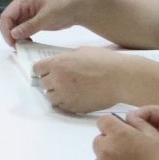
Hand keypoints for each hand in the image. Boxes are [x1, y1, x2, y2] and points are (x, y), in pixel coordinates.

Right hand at [0, 0, 95, 44]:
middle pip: (9, 22)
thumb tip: (13, 35)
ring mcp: (28, 14)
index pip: (6, 15)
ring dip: (17, 37)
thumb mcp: (46, 16)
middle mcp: (22, 6)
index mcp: (22, 0)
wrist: (80, 6)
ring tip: (22, 48)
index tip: (12, 43)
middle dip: (10, 35)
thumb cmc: (63, 5)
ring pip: (16, 27)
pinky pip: (24, 30)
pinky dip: (24, 37)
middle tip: (17, 48)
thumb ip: (29, 26)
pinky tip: (28, 44)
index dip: (6, 30)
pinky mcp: (35, 21)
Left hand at [29, 47, 158, 114]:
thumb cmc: (106, 62)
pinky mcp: (74, 107)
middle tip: (61, 79)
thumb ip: (66, 58)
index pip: (37, 68)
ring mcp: (65, 95)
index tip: (47, 70)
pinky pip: (62, 106)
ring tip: (69, 89)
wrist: (121, 79)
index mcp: (58, 63)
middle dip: (50, 80)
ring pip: (50, 97)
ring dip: (56, 93)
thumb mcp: (82, 52)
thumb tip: (60, 62)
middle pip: (43, 83)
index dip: (43, 69)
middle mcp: (58, 80)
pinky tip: (76, 96)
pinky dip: (65, 102)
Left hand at [91, 113, 158, 159]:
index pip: (103, 122)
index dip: (112, 126)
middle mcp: (105, 152)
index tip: (121, 134)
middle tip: (129, 156)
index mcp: (119, 135)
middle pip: (99, 142)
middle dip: (110, 145)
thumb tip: (128, 118)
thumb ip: (139, 125)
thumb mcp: (157, 138)